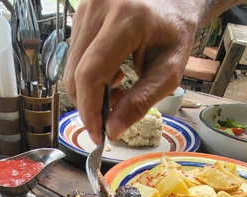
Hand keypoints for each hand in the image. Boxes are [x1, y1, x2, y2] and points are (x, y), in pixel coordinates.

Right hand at [64, 0, 206, 142]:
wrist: (174, 0)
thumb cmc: (175, 32)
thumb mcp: (169, 70)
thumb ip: (141, 101)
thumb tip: (112, 129)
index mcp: (126, 19)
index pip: (91, 72)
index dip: (89, 109)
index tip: (98, 133)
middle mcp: (99, 8)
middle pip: (75, 72)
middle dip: (89, 104)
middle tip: (111, 116)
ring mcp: (86, 8)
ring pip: (71, 66)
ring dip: (89, 89)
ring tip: (119, 90)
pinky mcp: (81, 13)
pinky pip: (74, 55)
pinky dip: (89, 74)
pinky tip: (112, 73)